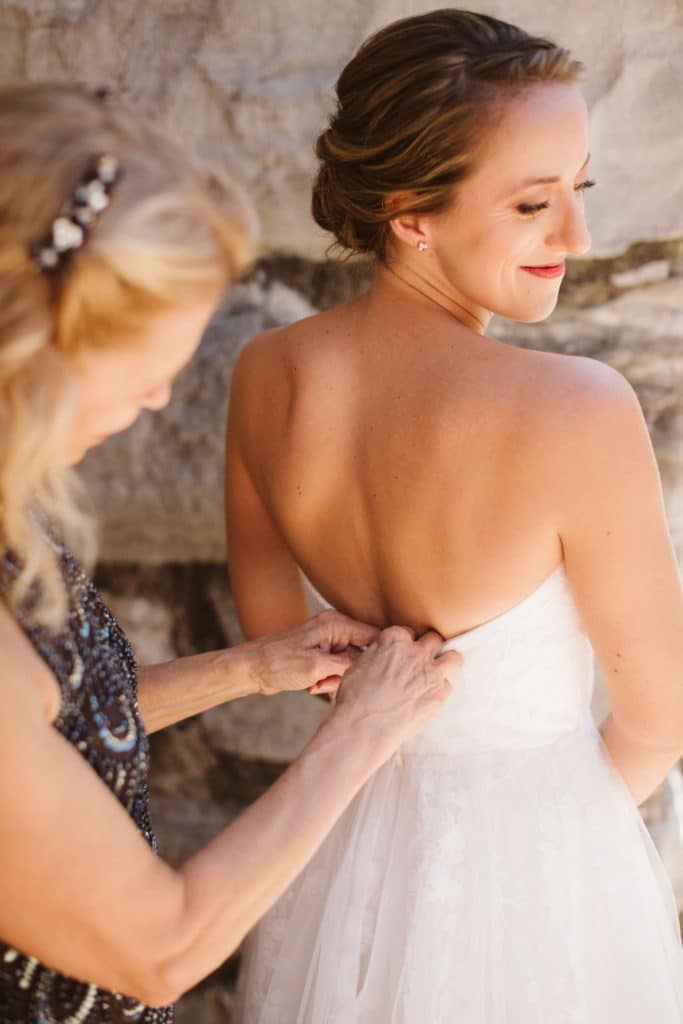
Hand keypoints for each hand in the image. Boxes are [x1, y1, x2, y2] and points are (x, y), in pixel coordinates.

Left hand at [244, 610, 380, 696]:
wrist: (249, 669)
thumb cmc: (278, 664)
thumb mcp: (317, 667)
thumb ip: (350, 663)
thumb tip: (376, 663)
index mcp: (336, 623)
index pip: (375, 636)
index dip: (376, 658)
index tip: (369, 676)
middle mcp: (335, 628)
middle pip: (363, 653)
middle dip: (349, 673)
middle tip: (328, 682)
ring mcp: (328, 640)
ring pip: (350, 664)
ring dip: (337, 679)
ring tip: (316, 685)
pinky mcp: (321, 653)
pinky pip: (337, 669)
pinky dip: (328, 680)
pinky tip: (312, 685)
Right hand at [330, 626, 461, 759]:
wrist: (364, 727)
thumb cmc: (355, 698)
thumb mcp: (360, 664)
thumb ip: (379, 654)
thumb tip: (384, 655)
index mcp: (394, 640)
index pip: (407, 632)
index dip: (404, 644)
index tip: (400, 654)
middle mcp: (416, 652)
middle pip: (433, 640)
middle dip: (427, 649)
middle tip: (418, 662)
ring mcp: (431, 673)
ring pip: (453, 658)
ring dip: (446, 663)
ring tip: (435, 673)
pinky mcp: (439, 694)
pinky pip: (448, 686)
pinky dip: (439, 691)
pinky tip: (427, 698)